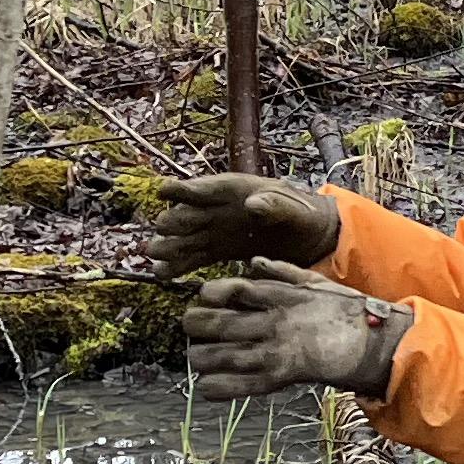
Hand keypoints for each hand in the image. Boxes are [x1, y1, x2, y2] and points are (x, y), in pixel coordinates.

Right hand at [147, 172, 339, 279]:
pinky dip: (178, 265)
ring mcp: (215, 231)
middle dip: (175, 221)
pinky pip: (193, 257)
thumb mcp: (294, 209)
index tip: (164, 190)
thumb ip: (275, 206)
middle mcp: (219, 210)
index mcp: (236, 191)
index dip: (185, 189)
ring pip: (186, 237)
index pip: (207, 189)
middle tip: (160, 231)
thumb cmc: (303, 215)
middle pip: (190, 214)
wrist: (310, 238)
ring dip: (170, 244)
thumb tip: (253, 205)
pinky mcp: (217, 251)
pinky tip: (161, 274)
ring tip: (153, 253)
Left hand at [182, 261, 411, 401]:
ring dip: (201, 357)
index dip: (211, 293)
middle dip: (196, 325)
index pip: (233, 289)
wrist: (370, 342)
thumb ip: (281, 271)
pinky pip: (241, 385)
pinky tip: (206, 386)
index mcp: (280, 296)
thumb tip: (252, 262)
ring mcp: (275, 351)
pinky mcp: (280, 377)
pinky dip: (219, 387)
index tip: (203, 296)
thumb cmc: (344, 311)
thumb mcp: (314, 281)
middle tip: (189, 326)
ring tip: (195, 357)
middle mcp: (273, 322)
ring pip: (223, 355)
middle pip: (220, 323)